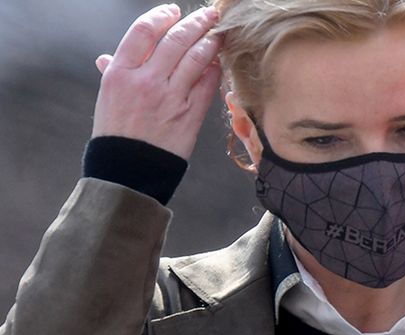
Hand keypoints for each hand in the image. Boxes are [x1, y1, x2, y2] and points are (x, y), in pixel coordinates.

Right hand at [92, 4, 222, 159]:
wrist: (129, 170)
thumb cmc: (116, 134)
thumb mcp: (106, 98)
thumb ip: (113, 73)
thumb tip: (107, 58)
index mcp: (120, 73)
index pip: (143, 31)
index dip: (160, 16)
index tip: (172, 10)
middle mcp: (145, 81)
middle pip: (175, 40)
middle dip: (195, 22)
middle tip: (209, 14)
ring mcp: (170, 97)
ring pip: (196, 58)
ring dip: (210, 41)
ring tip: (218, 32)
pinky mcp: (189, 114)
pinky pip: (207, 84)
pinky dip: (215, 69)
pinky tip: (219, 61)